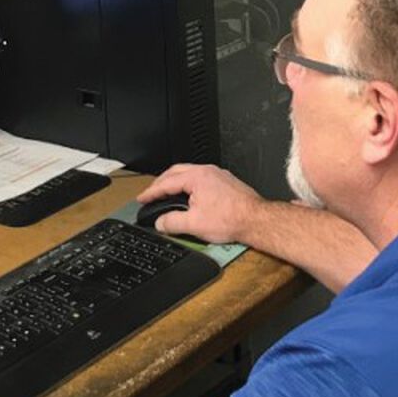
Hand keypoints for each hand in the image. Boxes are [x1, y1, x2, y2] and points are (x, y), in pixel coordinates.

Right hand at [137, 163, 264, 243]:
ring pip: (189, 174)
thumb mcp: (194, 224)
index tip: (142, 198)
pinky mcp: (226, 183)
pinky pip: (201, 179)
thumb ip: (172, 222)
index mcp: (197, 177)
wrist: (256, 220)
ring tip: (168, 194)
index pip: (166, 183)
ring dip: (175, 182)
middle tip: (151, 194)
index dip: (151, 192)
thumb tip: (160, 223)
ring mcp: (218, 175)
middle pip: (176, 172)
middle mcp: (208, 172)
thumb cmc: (232, 219)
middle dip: (161, 183)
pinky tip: (190, 196)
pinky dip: (189, 185)